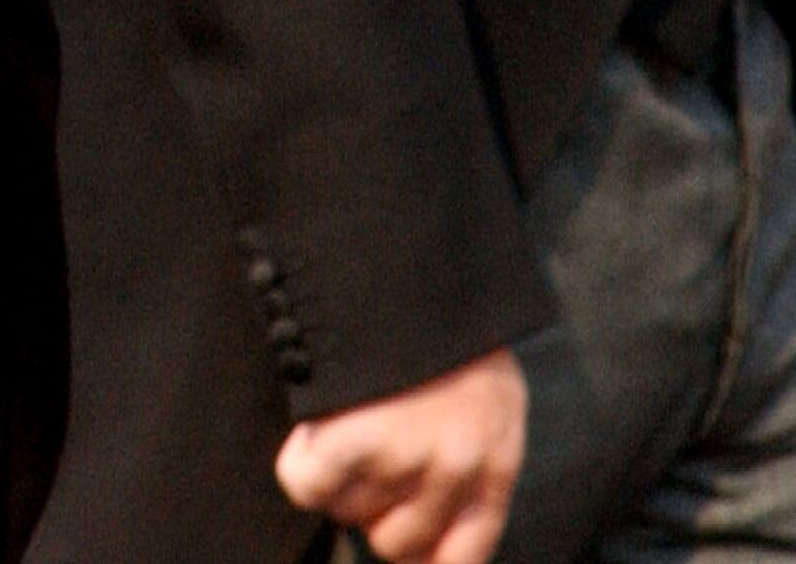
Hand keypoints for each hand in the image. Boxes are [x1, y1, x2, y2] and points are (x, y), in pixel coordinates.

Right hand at [276, 346, 525, 563]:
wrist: (420, 260)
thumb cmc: (451, 330)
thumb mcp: (490, 401)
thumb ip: (472, 463)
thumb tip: (428, 534)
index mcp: (495, 466)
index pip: (460, 561)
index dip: (420, 558)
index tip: (398, 541)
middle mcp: (456, 471)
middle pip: (393, 543)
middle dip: (372, 504)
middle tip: (366, 450)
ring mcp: (405, 456)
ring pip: (347, 511)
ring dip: (337, 476)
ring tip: (344, 418)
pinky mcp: (355, 436)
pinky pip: (308, 486)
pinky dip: (300, 461)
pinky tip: (311, 426)